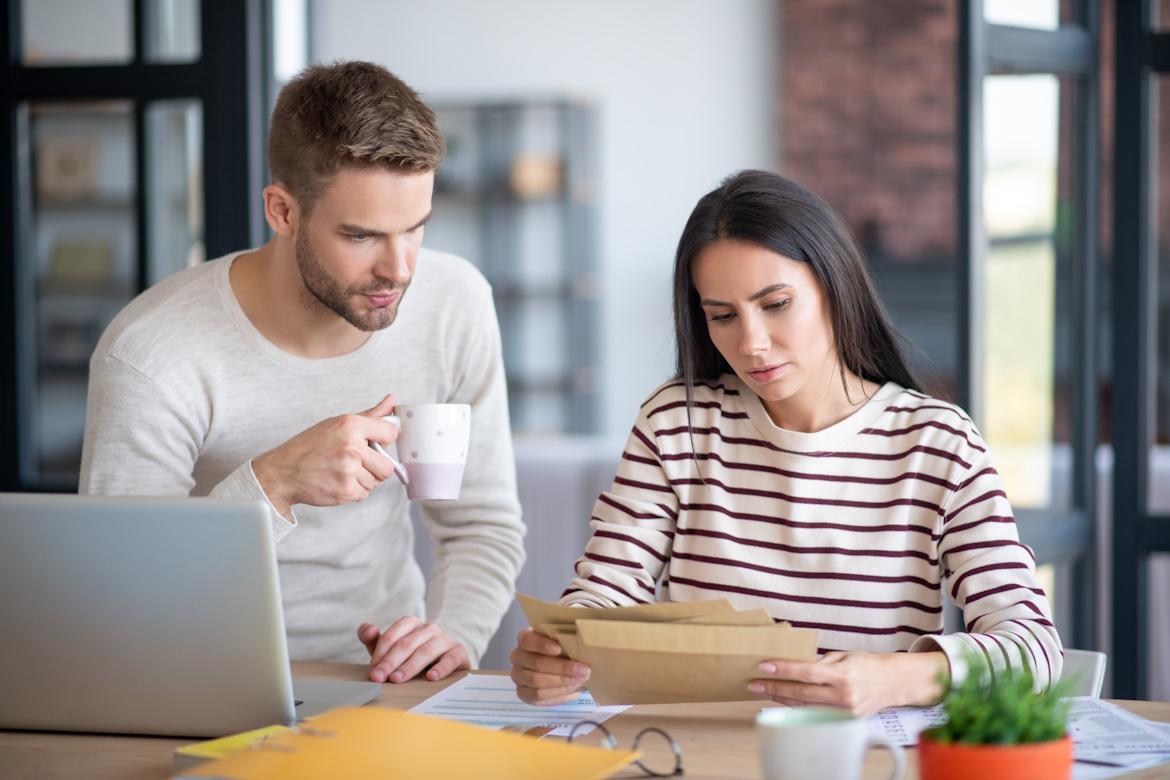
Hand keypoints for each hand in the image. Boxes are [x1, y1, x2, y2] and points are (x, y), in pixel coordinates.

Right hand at [253, 395, 400, 517]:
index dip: (383, 441)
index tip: (374, 444)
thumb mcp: (337, 423)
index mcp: (351, 425)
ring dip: (363, 480)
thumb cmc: (309, 446)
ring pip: (376, 481)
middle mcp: (351, 447)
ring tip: (342, 471)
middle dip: (376, 467)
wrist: (282, 472)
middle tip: (357, 462)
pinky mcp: (345, 491)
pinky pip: (364, 494)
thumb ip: (370, 414)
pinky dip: (354, 491)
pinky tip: (338, 481)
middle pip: (387, 466)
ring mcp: (348, 470)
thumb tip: (391, 401)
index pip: (390, 433)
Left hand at [358, 617, 469, 682]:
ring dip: (410, 666)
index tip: (373, 672)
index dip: (380, 654)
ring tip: (397, 679)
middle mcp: (428, 628)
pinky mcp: (459, 652)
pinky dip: (441, 668)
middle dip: (390, 662)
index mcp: (411, 624)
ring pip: (426, 650)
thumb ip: (374, 640)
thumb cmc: (412, 657)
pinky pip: (451, 658)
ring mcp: (445, 639)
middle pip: (406, 644)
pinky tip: (431, 677)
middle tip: (379, 678)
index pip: (392, 635)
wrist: (444, 663)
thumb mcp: (391, 650)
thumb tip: (368, 630)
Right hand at [510, 628, 590, 705]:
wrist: (558, 669)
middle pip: (537, 663)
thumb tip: (584, 645)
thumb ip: (567, 641)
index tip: (559, 648)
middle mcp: (518, 656)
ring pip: (537, 681)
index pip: (528, 640)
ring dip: (562, 682)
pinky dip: (558, 694)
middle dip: (563, 668)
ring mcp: (518, 676)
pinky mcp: (523, 693)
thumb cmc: (561, 651)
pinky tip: (572, 690)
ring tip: (580, 680)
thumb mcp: (563, 642)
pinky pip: (538, 696)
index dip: (542, 645)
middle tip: (583, 670)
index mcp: (525, 639)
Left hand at [748, 651, 947, 716]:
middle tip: (754, 683)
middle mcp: (844, 695)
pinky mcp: (845, 720)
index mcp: (843, 674)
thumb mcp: (843, 656)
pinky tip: (784, 700)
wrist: (894, 682)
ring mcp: (844, 711)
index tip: (764, 666)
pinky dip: (798, 706)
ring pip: (805, 706)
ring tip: (763, 690)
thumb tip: (793, 664)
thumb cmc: (867, 664)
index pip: (807, 672)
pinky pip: (816, 712)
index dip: (784, 670)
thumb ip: (820, 662)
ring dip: (782, 698)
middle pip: (801, 693)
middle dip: (775, 687)